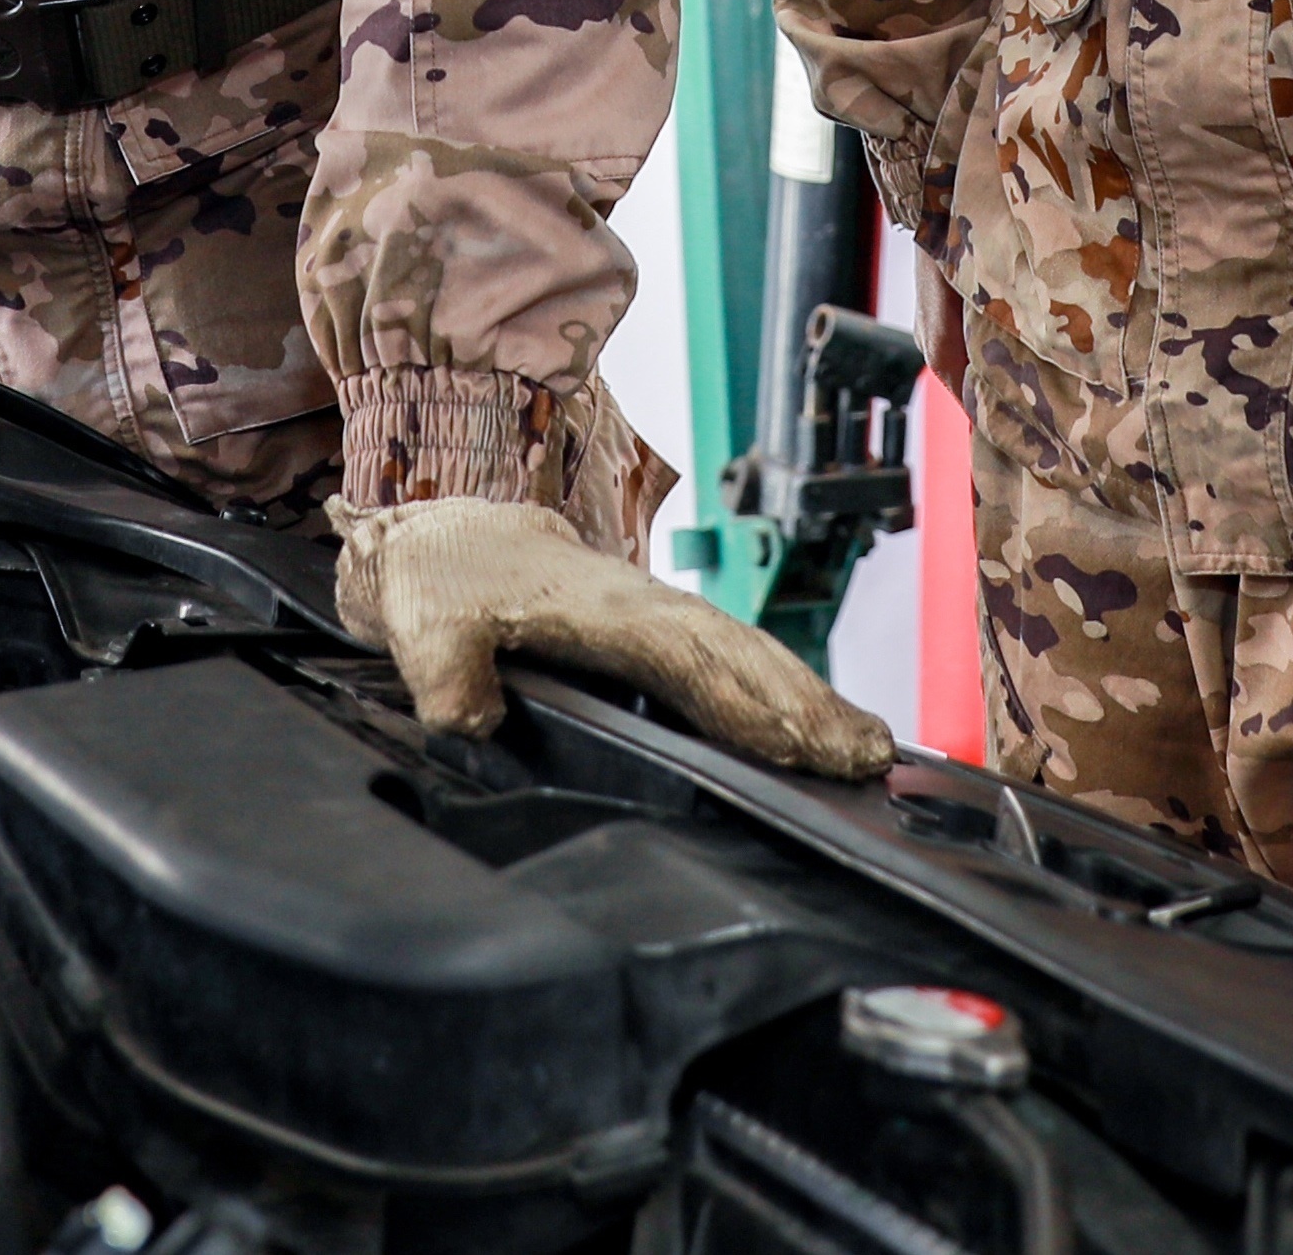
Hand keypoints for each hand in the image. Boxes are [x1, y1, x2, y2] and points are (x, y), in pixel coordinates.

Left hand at [336, 496, 893, 778]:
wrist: (426, 539)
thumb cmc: (434, 581)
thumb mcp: (421, 631)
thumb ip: (449, 681)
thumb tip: (474, 721)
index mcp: (594, 601)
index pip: (688, 654)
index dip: (748, 698)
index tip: (806, 739)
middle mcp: (635, 601)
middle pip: (737, 651)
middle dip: (805, 701)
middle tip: (870, 754)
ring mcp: (645, 610)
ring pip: (737, 649)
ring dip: (800, 694)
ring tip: (859, 745)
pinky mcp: (643, 624)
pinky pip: (718, 653)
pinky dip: (767, 685)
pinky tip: (799, 724)